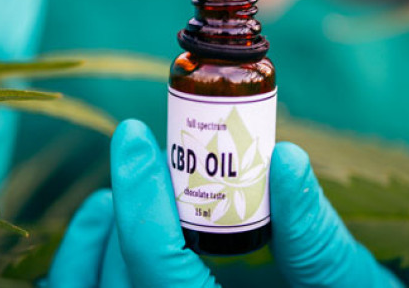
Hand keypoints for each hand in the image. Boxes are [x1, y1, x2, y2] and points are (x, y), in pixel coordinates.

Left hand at [46, 120, 401, 287]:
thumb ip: (321, 243)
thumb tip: (286, 158)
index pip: (162, 276)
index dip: (142, 203)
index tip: (135, 136)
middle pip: (121, 286)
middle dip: (126, 212)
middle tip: (144, 152)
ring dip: (93, 242)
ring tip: (114, 192)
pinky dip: (86, 268)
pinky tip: (105, 226)